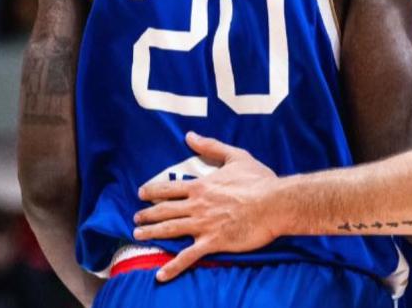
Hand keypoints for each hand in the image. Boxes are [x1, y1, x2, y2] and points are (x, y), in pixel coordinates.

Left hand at [134, 132, 281, 281]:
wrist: (274, 203)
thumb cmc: (259, 180)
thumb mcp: (236, 157)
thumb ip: (211, 146)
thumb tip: (190, 136)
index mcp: (201, 187)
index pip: (170, 188)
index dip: (153, 190)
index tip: (141, 193)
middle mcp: (197, 206)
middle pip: (164, 210)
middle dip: (147, 214)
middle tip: (136, 218)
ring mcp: (202, 225)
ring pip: (170, 230)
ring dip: (152, 233)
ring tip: (139, 235)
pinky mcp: (212, 242)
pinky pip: (188, 256)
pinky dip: (173, 266)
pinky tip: (161, 274)